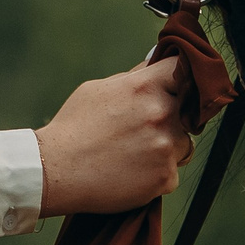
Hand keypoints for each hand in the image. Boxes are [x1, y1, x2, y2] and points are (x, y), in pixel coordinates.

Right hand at [36, 57, 194, 217]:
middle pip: (188, 112)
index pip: (182, 69)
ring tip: (132, 154)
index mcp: (145, 87)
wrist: (56, 171)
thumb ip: (134, 79)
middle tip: (143, 129)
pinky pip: (171, 172)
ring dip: (166, 148)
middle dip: (172, 118)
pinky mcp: (165, 177)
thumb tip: (155, 67)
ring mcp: (166, 147)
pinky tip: (129, 173)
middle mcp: (161, 114)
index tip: (176, 86)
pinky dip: (155, 174)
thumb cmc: (73, 128)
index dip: (180, 77)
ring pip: (183, 144)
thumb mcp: (98, 90)